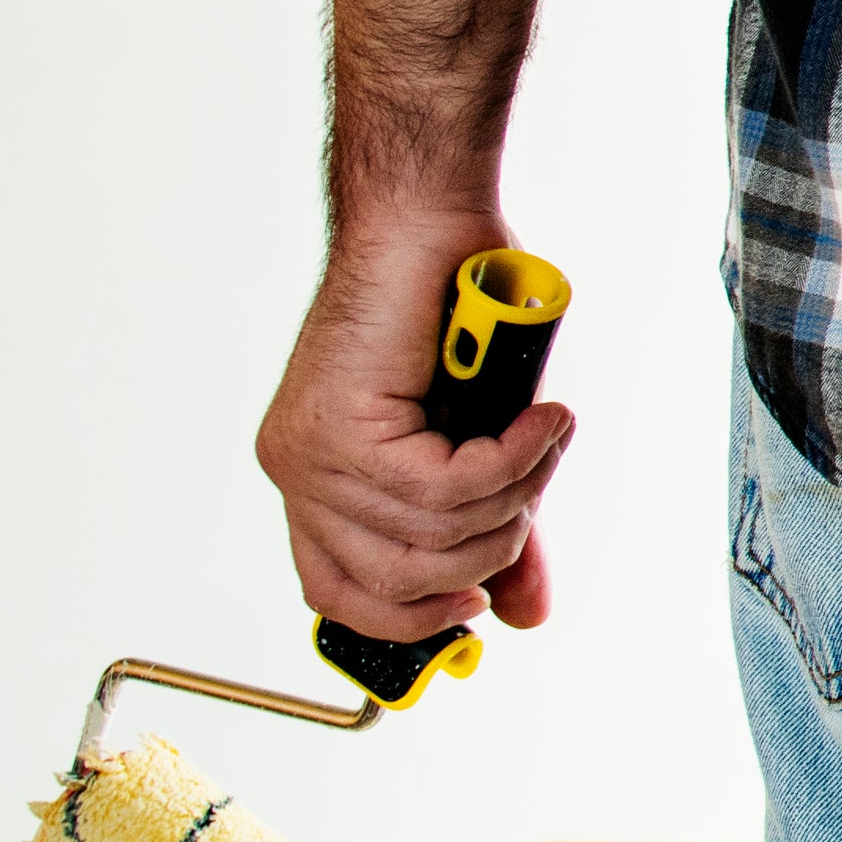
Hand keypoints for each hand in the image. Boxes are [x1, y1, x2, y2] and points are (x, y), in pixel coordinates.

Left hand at [256, 212, 574, 646]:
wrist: (430, 224)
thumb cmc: (456, 314)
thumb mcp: (481, 444)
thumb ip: (493, 527)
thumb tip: (522, 613)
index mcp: (318, 483)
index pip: (338, 594)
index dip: (412, 617)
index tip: (476, 602)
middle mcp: (299, 474)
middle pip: (394, 581)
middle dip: (487, 550)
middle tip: (532, 491)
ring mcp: (311, 453)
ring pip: (429, 535)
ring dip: (512, 494)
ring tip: (541, 439)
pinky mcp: (343, 426)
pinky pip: (442, 487)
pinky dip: (509, 460)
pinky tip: (536, 423)